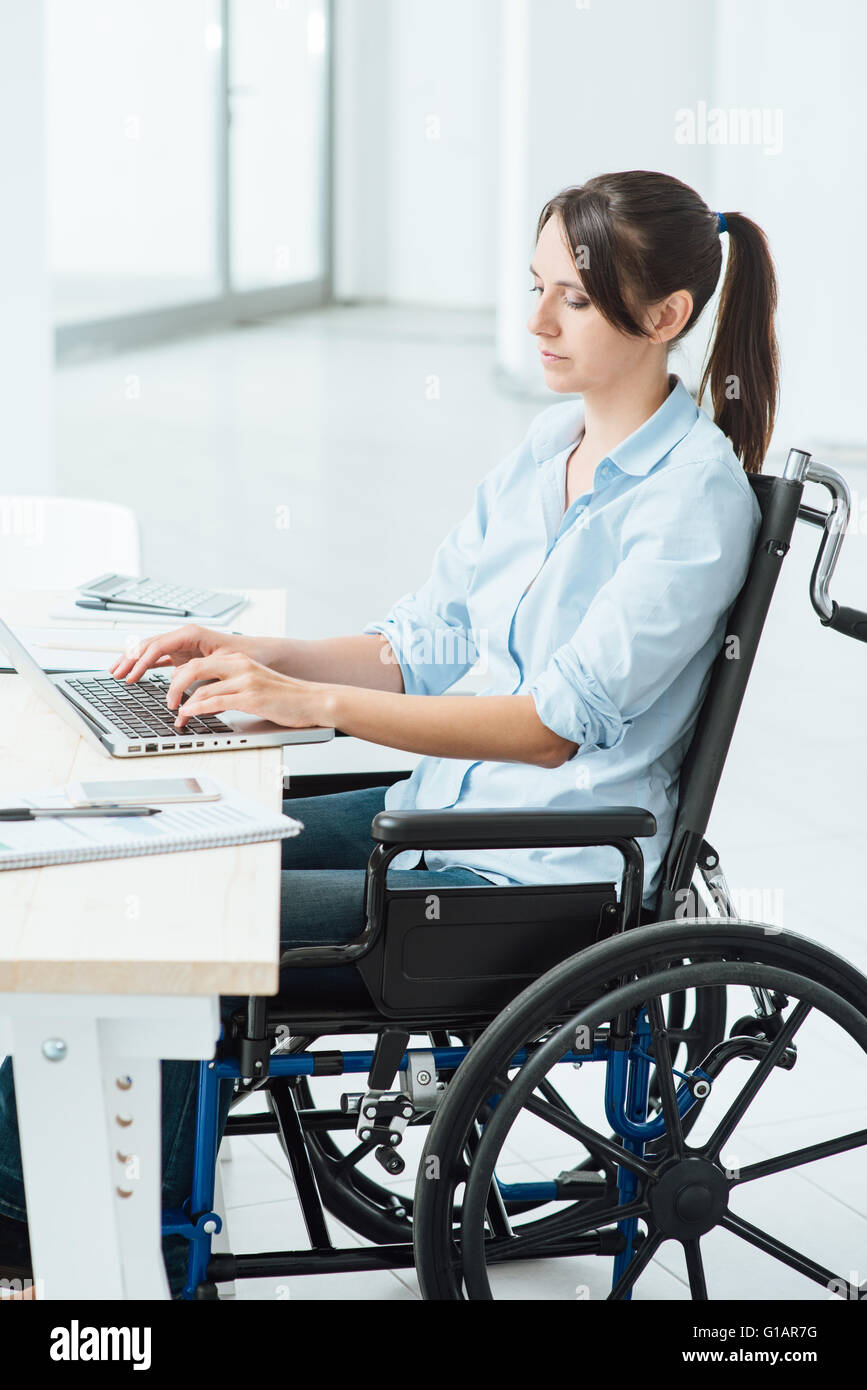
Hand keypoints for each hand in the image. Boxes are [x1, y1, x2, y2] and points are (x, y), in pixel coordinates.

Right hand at [110, 624, 260, 683]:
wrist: (258, 654)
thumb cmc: (245, 657)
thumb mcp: (224, 666)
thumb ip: (203, 676)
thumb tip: (182, 691)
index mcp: (191, 634)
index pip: (158, 646)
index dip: (142, 661)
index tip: (132, 676)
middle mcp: (183, 637)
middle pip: (148, 645)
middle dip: (130, 659)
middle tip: (115, 674)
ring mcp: (182, 646)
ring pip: (150, 651)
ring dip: (133, 661)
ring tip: (117, 673)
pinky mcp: (183, 655)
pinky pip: (158, 659)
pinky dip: (144, 665)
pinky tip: (133, 673)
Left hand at [164, 651, 331, 729]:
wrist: (314, 700)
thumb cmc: (285, 696)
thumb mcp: (255, 682)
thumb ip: (232, 685)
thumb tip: (204, 698)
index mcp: (238, 660)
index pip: (198, 662)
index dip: (179, 677)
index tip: (170, 691)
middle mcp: (240, 665)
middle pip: (194, 668)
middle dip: (174, 685)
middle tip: (168, 702)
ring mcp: (246, 680)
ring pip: (202, 687)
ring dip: (184, 703)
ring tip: (177, 715)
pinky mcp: (252, 697)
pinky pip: (217, 701)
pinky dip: (198, 709)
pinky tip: (189, 714)